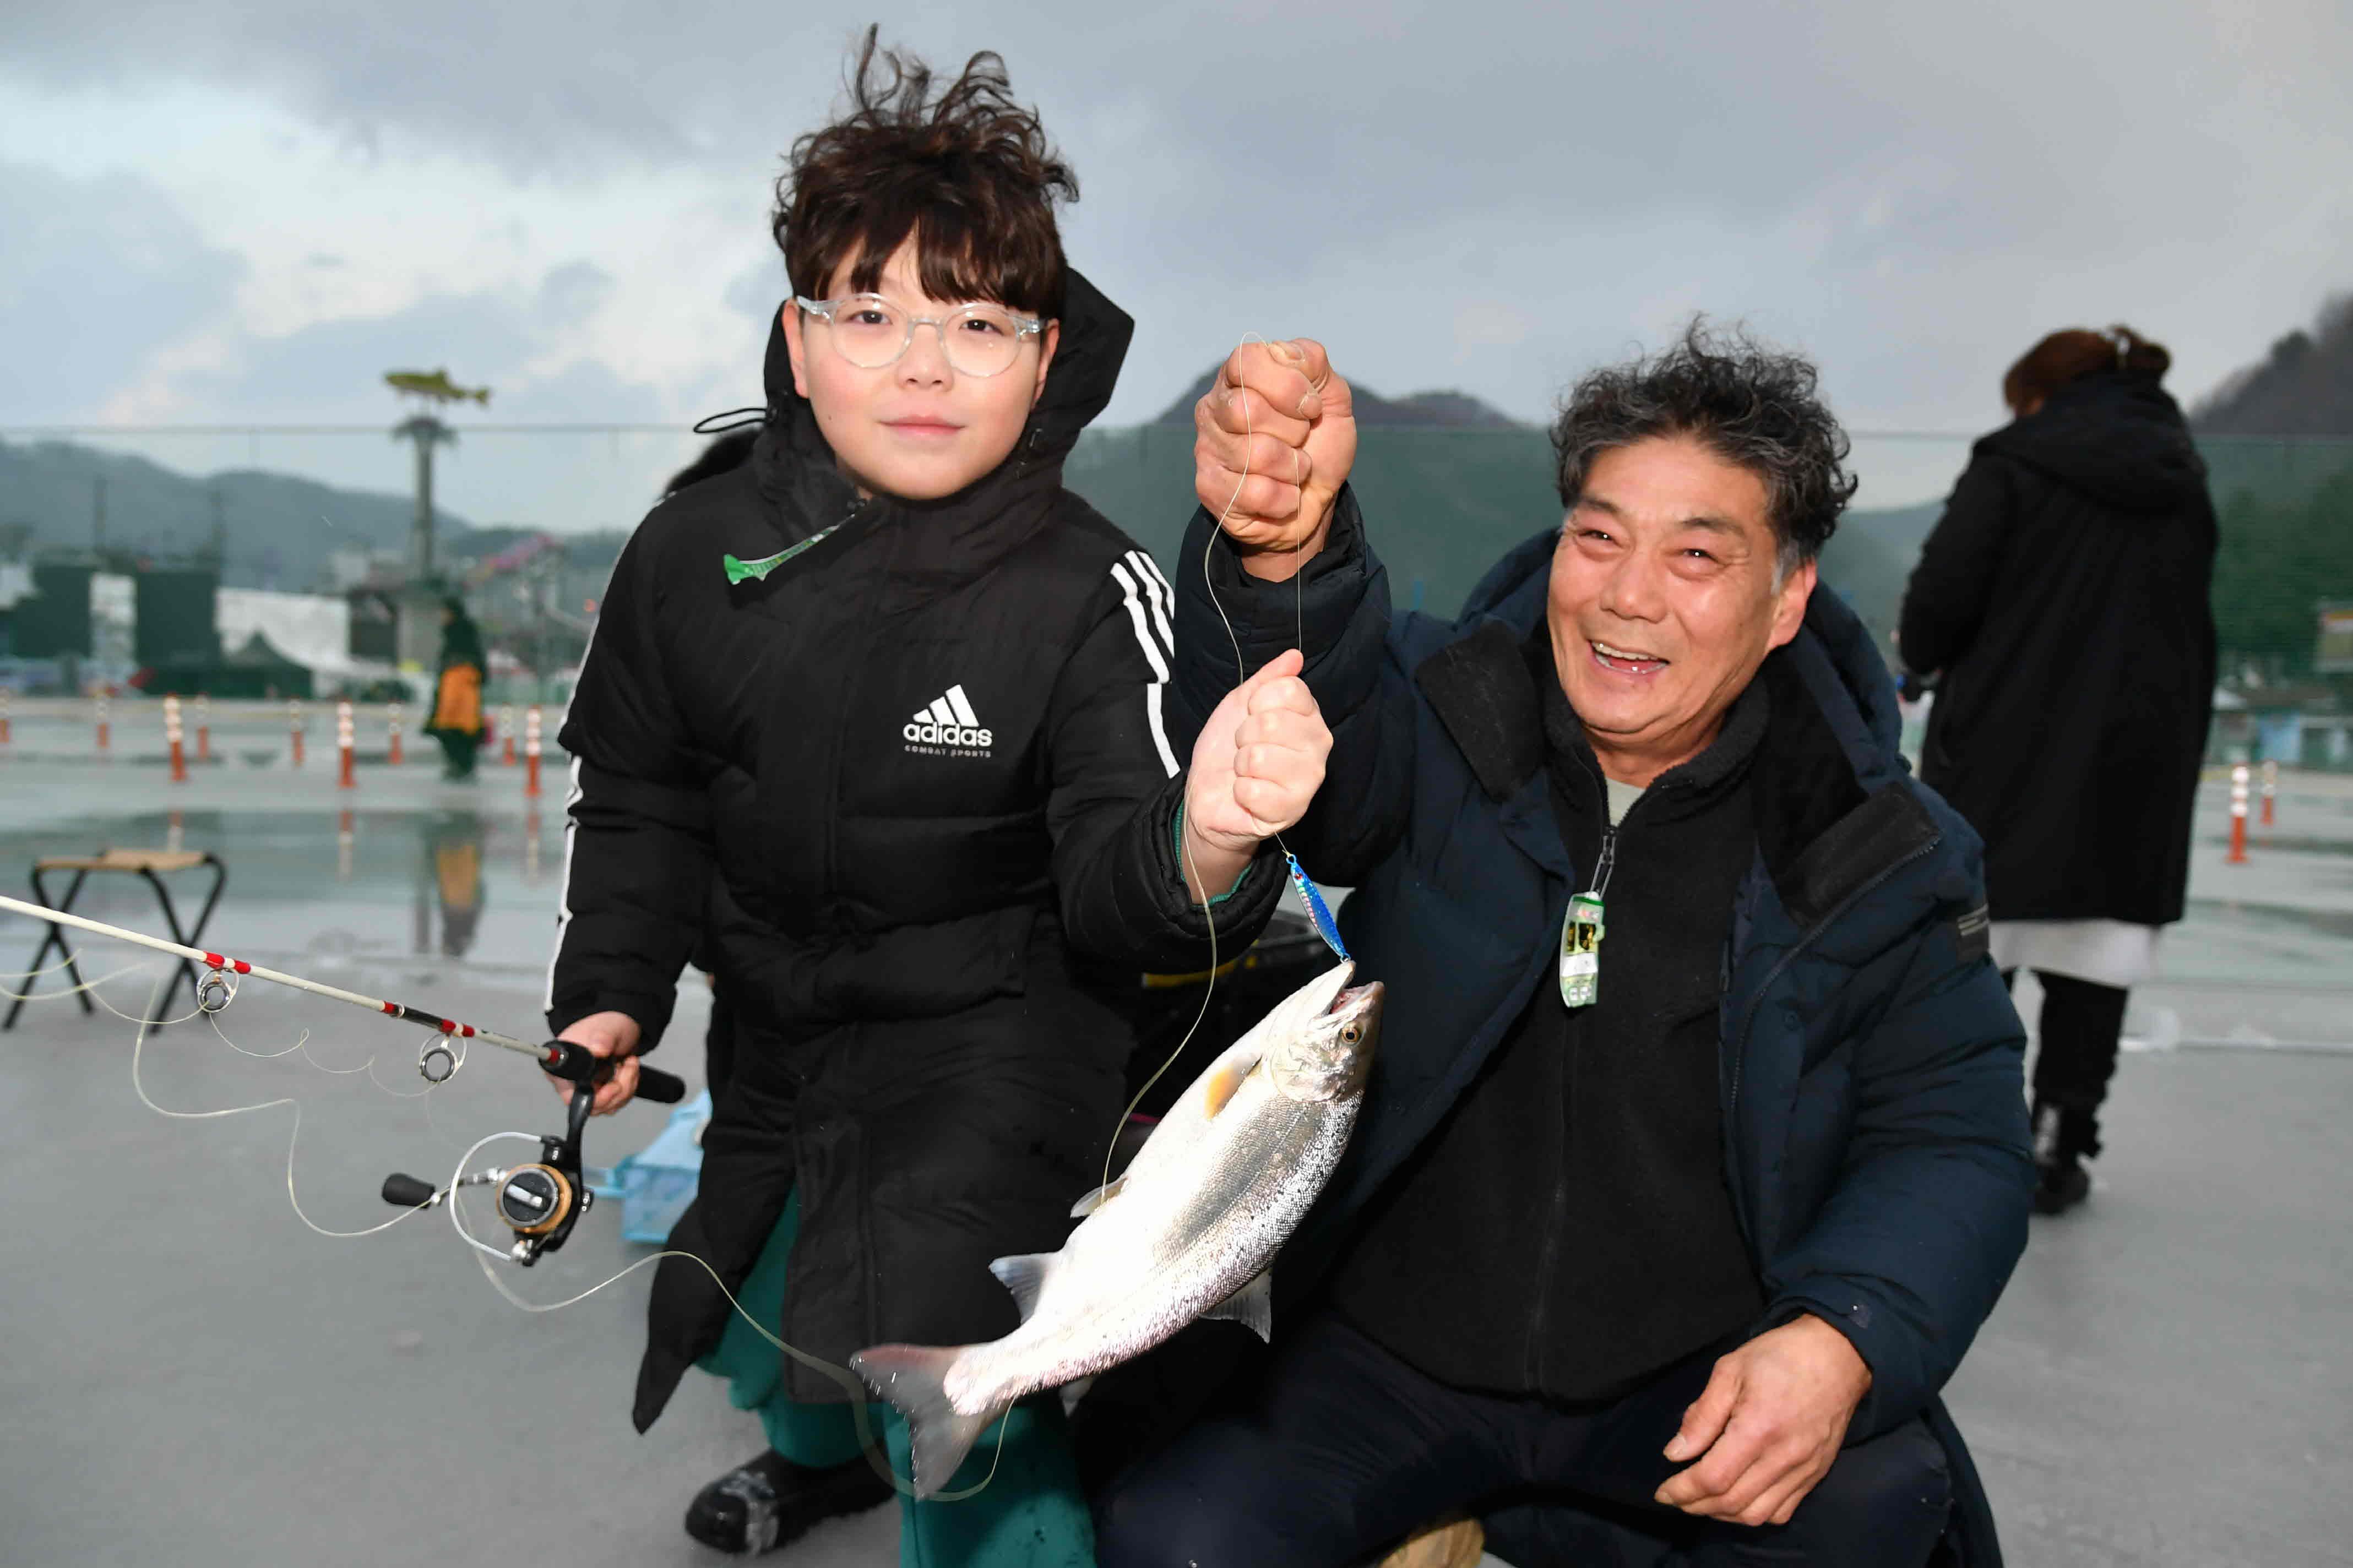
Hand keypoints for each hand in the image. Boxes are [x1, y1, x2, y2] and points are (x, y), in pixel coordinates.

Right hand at [549, 1010, 642, 1115]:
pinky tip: (629, 1070)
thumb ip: (603, 1038)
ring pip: (608, 1106)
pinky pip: (617, 1101)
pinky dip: (629, 1087)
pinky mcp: (601, 1091)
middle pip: (593, 1106)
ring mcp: (588, 1088)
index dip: (595, 1098)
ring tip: (629, 1064)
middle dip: (618, 1089)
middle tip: (627, 1067)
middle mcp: (572, 1082)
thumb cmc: (608, 1025)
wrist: (622, 1026)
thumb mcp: (608, 1028)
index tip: (614, 1085)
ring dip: (627, 1086)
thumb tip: (597, 1050)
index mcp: (564, 1068)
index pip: (572, 1098)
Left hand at [1180, 649, 1330, 900]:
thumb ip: (1268, 679)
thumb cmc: (1228, 750)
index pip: (1290, 689)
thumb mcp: (1240, 704)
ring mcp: (1309, 780)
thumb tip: (1294, 656)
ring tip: (1246, 772)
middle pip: (1273, 722)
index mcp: (1309, 716)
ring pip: (1260, 756)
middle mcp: (1318, 746)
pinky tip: (1247, 795)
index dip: (1257, 701)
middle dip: (1244, 735)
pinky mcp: (1292, 810)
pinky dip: (1241, 792)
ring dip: (1241, 764)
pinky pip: (1254, 790)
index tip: (1251, 715)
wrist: (1209, 796)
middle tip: (1245, 748)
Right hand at [1193, 338, 1356, 578]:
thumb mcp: (1331, 395)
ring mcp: (1207, 448)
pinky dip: (1285, 498)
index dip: (1289, 386)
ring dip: (1293, 467)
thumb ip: (1312, 362)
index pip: (1248, 361)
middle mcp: (1214, 407)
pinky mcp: (1209, 488)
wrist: (1317, 498)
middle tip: (1299, 440)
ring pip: (1257, 454)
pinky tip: (1283, 494)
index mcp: (1238, 375)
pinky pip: (1257, 492)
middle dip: (1293, 431)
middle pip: (1247, 409)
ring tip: (1293, 468)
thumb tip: (1284, 353)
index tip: (1311, 408)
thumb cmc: (1318, 442)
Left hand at [1654, 1314, 1873, 1527]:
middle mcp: (1783, 1457)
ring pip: (1756, 1514)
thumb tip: (1675, 1453)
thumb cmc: (1779, 1356)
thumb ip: (1702, 1415)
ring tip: (1701, 1501)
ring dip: (1722, 1514)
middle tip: (1676, 1497)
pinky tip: (1737, 1500)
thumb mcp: (1730, 1370)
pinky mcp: (1816, 1474)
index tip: (1663, 1492)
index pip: (1713, 1478)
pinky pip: (1782, 1512)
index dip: (1683, 1491)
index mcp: (1758, 1428)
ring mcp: (1804, 1470)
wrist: (1838, 1356)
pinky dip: (1753, 1514)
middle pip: (1732, 1502)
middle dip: (1695, 1506)